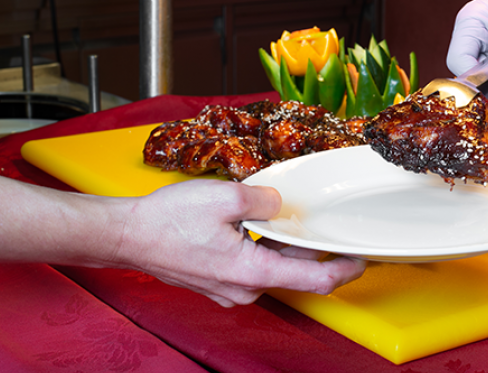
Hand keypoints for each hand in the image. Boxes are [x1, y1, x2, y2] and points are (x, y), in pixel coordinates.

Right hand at [114, 180, 366, 306]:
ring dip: (285, 245)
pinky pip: (253, 266)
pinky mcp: (219, 282)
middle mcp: (245, 289)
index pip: (314, 279)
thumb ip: (264, 200)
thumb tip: (280, 204)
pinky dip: (264, 248)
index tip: (361, 259)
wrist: (126, 235)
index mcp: (252, 272)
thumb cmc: (166, 222)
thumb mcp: (225, 198)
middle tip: (327, 225)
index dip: (343, 270)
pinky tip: (260, 226)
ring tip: (288, 218)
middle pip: (295, 271)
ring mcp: (230, 289)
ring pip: (273, 268)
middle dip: (312, 249)